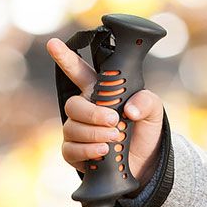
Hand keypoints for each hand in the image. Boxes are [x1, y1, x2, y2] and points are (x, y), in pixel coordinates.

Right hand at [49, 37, 164, 182]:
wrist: (145, 163)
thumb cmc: (144, 130)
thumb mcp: (154, 110)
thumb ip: (146, 101)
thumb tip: (129, 110)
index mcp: (100, 92)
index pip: (78, 71)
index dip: (64, 56)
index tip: (53, 43)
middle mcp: (85, 110)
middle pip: (72, 104)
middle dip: (91, 113)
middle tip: (114, 120)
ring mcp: (78, 131)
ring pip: (71, 127)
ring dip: (93, 133)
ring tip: (114, 137)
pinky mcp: (75, 152)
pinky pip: (70, 149)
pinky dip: (87, 150)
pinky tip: (103, 150)